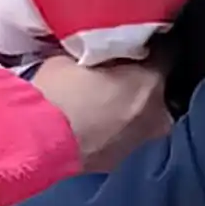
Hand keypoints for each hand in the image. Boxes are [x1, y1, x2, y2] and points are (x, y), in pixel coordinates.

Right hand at [31, 54, 172, 174]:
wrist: (36, 140)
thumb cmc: (57, 90)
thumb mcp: (81, 54)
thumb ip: (103, 51)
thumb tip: (104, 49)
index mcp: (151, 81)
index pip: (168, 52)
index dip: (152, 46)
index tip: (138, 42)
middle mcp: (156, 114)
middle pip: (158, 90)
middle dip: (143, 82)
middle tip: (119, 73)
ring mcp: (139, 143)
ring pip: (143, 117)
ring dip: (130, 109)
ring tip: (105, 102)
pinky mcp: (118, 162)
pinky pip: (123, 137)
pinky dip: (115, 130)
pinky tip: (96, 125)